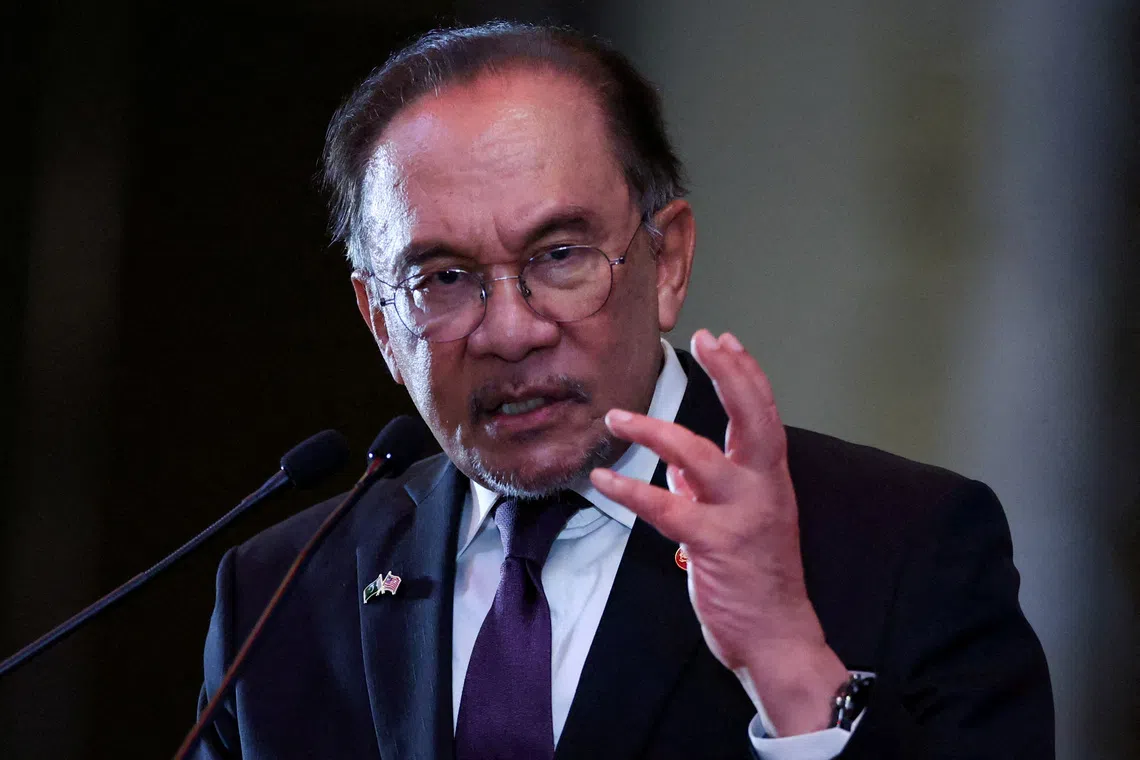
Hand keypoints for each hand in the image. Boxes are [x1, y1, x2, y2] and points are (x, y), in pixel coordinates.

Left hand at [590, 329, 848, 735]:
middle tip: (706, 340)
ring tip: (617, 415)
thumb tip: (676, 463)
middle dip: (730, 375)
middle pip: (754, 418)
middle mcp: (763, 490)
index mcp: (770, 480)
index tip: (725, 340)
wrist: (778, 636)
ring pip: (700, 457)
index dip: (746, 373)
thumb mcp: (742, 521)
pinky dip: (630, 491)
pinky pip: (666, 509)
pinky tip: (602, 478)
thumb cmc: (758, 577)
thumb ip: (711, 486)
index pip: (764, 413)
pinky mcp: (714, 545)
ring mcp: (740, 516)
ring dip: (655, 431)